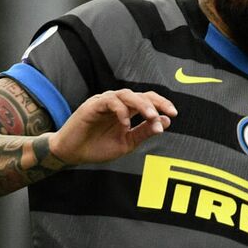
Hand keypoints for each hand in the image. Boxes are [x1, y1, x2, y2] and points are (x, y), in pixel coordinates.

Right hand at [51, 88, 178, 166]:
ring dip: (142, 105)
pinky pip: (109, 102)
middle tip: (165, 116)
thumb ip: (144, 132)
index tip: (174, 114)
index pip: (147, 100)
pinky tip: (125, 124)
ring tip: (151, 116)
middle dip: (155, 104)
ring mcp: (104, 102)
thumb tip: (165, 122)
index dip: (162, 104)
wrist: (72, 154)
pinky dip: (120, 111)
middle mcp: (116, 103)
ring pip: (126, 95)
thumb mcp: (126, 143)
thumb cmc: (97, 147)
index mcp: (126, 111)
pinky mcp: (92, 106)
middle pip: (140, 94)